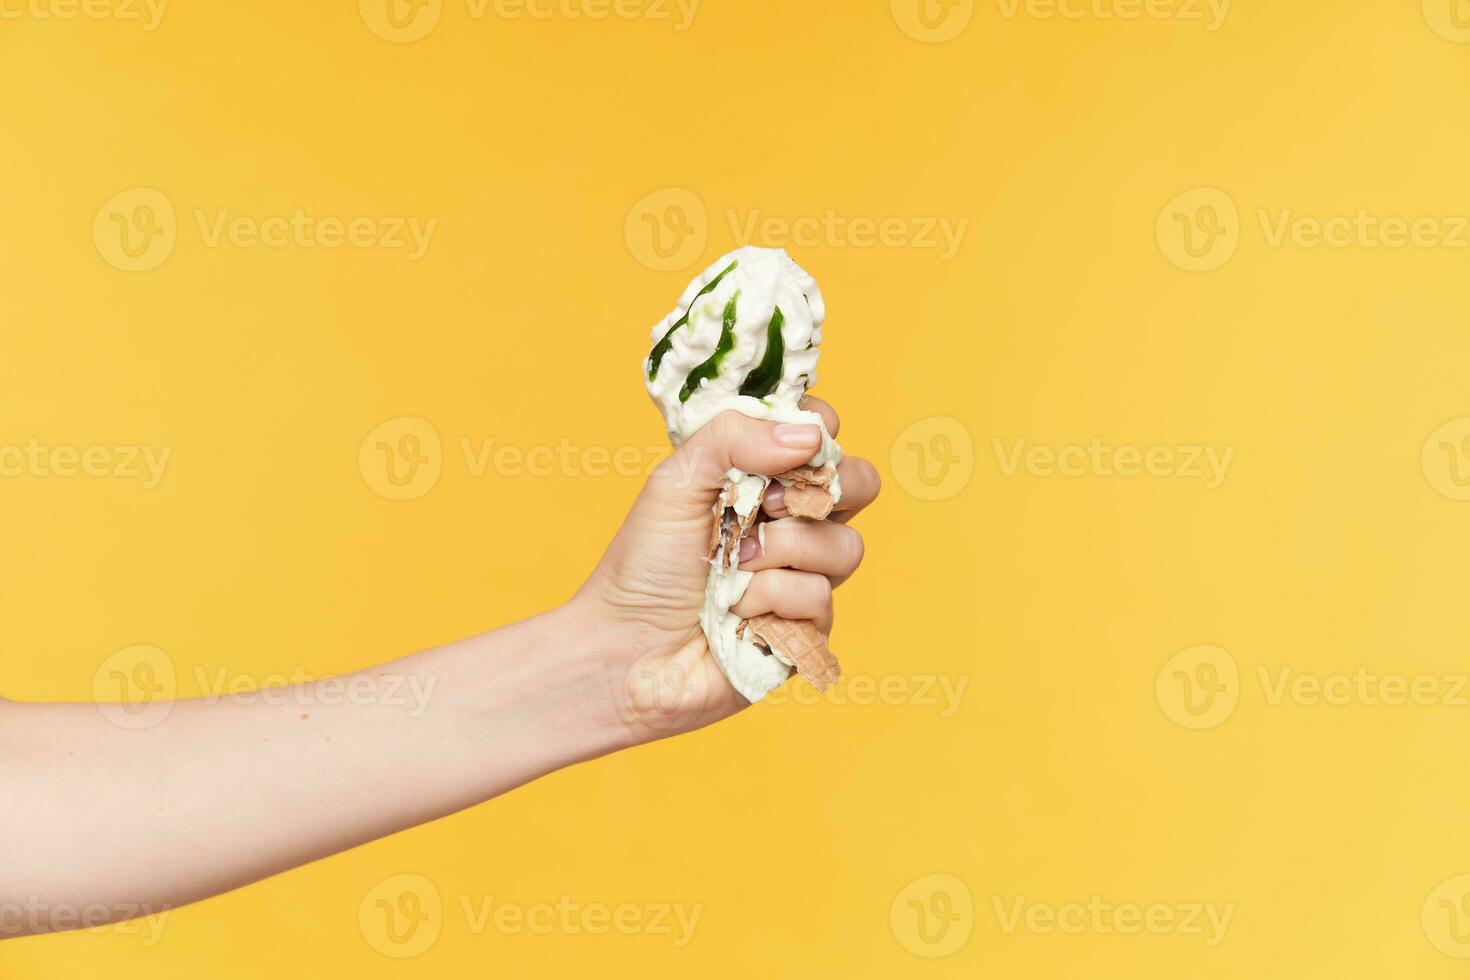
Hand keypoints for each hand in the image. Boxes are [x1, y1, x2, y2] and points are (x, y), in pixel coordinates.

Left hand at [570, 396, 880, 743]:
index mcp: (762, 479)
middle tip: (764, 505)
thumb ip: (735, 437)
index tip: (779, 448)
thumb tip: (811, 435)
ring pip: (845, 546)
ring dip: (781, 552)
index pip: (823, 434)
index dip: (816, 433)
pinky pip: (820, 598)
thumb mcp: (676, 481)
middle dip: (822, 490)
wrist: (626, 650)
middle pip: (861, 485)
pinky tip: (735, 611)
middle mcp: (792, 523)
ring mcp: (804, 576)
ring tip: (732, 567)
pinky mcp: (806, 628)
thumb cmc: (644, 565)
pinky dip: (768, 600)